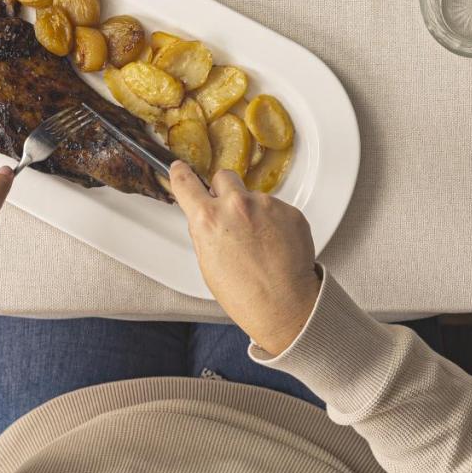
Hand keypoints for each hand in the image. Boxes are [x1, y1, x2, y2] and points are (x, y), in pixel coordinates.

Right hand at [169, 161, 320, 354]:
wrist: (284, 304)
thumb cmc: (243, 293)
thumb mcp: (207, 263)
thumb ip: (205, 231)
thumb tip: (206, 217)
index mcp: (209, 219)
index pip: (186, 183)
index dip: (181, 174)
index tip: (180, 168)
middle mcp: (237, 205)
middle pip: (225, 176)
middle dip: (224, 189)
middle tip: (230, 212)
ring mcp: (267, 205)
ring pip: (254, 196)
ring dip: (254, 211)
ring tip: (260, 242)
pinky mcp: (291, 211)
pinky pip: (277, 208)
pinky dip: (276, 221)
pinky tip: (277, 244)